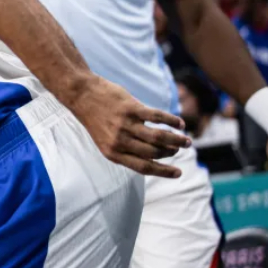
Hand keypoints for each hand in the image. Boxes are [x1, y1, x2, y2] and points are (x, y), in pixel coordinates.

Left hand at [63, 77, 190, 177]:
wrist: (81, 95)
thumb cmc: (96, 119)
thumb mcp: (105, 141)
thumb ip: (126, 150)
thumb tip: (153, 157)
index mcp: (112, 153)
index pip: (144, 168)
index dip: (164, 172)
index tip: (178, 173)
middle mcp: (119, 141)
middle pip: (154, 153)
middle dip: (171, 153)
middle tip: (179, 148)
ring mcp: (125, 125)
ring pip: (159, 137)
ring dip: (177, 140)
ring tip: (186, 141)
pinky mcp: (131, 109)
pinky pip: (158, 117)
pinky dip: (172, 121)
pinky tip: (180, 124)